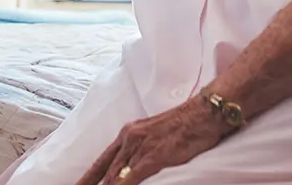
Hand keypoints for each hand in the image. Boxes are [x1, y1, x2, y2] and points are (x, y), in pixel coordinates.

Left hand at [76, 98, 227, 184]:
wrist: (204, 113)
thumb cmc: (186, 125)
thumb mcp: (155, 135)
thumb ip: (141, 150)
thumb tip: (134, 168)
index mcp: (128, 133)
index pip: (101, 162)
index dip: (87, 178)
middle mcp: (129, 138)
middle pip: (105, 172)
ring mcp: (140, 147)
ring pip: (114, 176)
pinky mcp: (153, 156)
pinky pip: (130, 177)